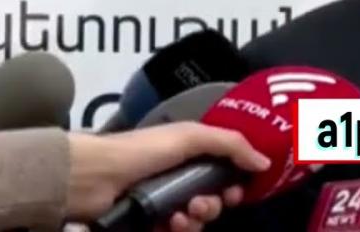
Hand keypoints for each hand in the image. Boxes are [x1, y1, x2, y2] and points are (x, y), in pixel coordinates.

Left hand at [65, 121, 270, 224]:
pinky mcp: (150, 224)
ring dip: (197, 219)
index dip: (236, 181)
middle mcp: (180, 177)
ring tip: (183, 215)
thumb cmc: (142, 150)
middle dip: (215, 204)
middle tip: (203, 203)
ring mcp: (164, 202)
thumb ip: (231, 145)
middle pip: (213, 198)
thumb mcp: (190, 137)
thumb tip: (266, 162)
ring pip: (197, 219)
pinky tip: (170, 224)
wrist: (93, 177)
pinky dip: (178, 230)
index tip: (238, 189)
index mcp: (190, 152)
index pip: (225, 170)